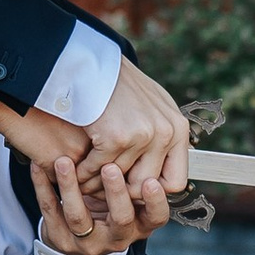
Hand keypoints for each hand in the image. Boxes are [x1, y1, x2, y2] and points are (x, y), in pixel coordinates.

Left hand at [31, 150, 170, 253]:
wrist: (78, 234)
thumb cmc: (110, 203)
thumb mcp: (130, 193)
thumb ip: (138, 172)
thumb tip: (144, 134)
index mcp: (140, 224)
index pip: (156, 217)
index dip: (155, 202)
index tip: (151, 181)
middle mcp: (118, 236)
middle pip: (121, 219)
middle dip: (116, 193)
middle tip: (110, 167)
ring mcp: (88, 242)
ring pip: (78, 217)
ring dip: (71, 188)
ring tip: (64, 162)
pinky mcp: (60, 239)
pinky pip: (49, 211)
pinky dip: (43, 187)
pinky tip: (38, 167)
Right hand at [61, 59, 188, 193]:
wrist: (92, 64)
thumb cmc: (119, 85)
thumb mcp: (153, 107)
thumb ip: (163, 136)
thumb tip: (166, 171)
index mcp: (178, 129)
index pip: (174, 182)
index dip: (151, 190)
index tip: (132, 186)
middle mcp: (166, 133)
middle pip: (145, 187)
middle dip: (122, 191)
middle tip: (104, 188)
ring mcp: (143, 135)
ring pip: (119, 179)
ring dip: (98, 182)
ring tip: (85, 181)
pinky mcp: (117, 137)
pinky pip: (98, 169)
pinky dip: (83, 173)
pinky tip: (76, 169)